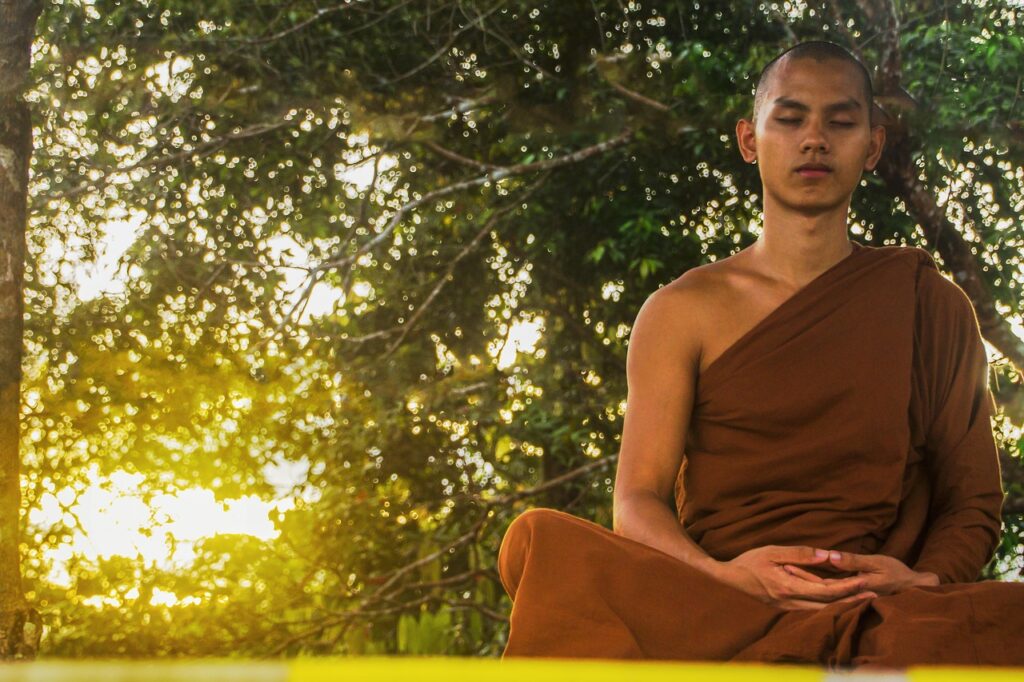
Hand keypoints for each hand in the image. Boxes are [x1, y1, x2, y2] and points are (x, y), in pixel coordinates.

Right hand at [715, 545, 878, 610]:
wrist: (727, 580)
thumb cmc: (748, 561)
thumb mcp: (772, 551)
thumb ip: (800, 554)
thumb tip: (827, 555)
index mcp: (788, 586)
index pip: (826, 590)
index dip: (847, 587)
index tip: (865, 581)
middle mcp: (790, 601)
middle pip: (828, 603)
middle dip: (851, 598)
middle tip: (873, 593)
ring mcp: (787, 607)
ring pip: (821, 608)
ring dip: (842, 602)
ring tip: (860, 596)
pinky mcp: (785, 607)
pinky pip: (811, 607)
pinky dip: (827, 603)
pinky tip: (836, 598)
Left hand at [781, 550, 940, 595]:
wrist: (915, 588)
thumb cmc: (898, 573)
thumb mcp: (877, 563)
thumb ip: (853, 561)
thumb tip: (830, 556)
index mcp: (850, 588)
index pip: (820, 583)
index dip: (802, 573)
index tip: (784, 563)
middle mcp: (845, 595)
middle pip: (816, 589)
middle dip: (797, 578)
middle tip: (777, 566)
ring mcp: (847, 596)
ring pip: (820, 591)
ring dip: (803, 581)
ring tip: (784, 569)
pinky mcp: (849, 593)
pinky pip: (827, 591)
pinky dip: (814, 584)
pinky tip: (803, 577)